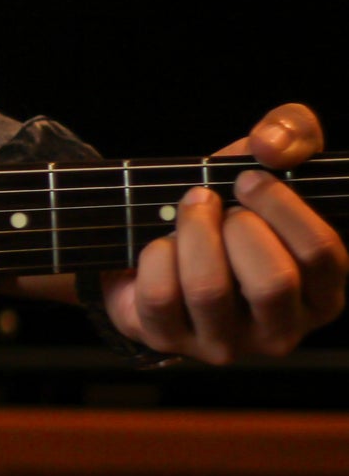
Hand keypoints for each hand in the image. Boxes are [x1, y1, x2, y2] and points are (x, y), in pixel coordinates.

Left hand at [101, 104, 348, 362]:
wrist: (153, 235)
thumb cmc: (228, 207)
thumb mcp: (266, 160)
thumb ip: (291, 132)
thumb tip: (271, 145)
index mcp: (322, 292)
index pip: (321, 253)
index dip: (281, 206)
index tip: (247, 179)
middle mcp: (282, 330)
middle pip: (272, 280)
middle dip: (236, 226)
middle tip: (213, 203)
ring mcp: (226, 344)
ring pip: (209, 290)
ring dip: (192, 234)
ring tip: (187, 214)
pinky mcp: (169, 342)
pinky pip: (159, 297)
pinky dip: (154, 256)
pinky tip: (160, 244)